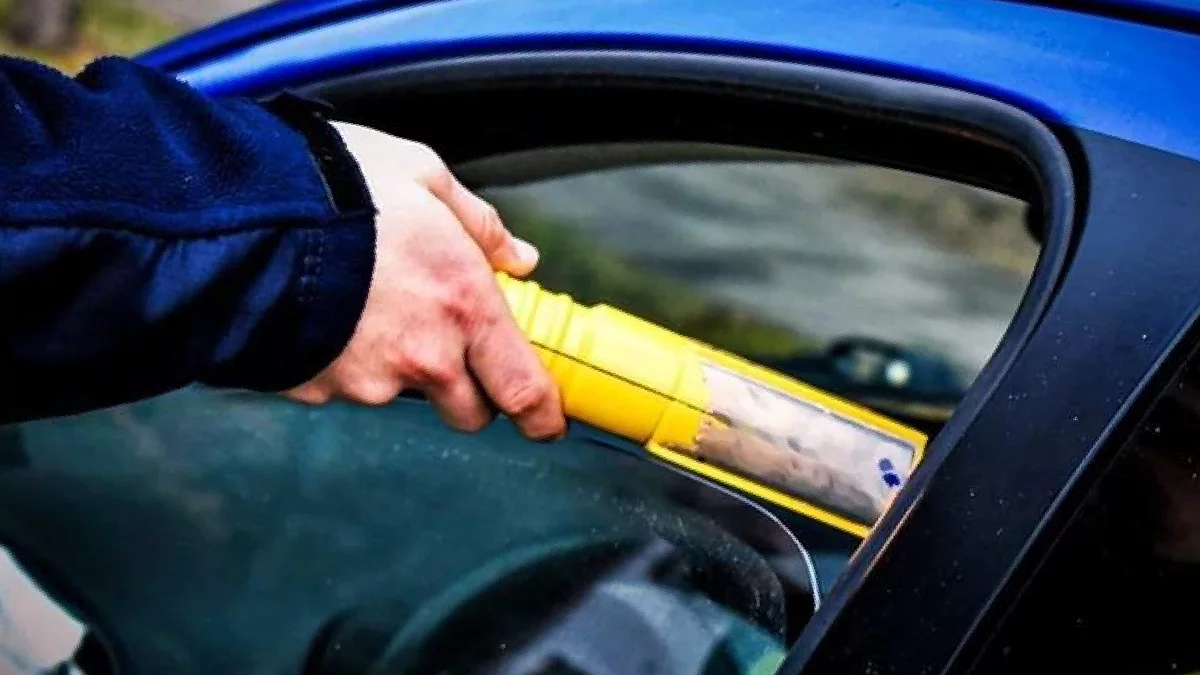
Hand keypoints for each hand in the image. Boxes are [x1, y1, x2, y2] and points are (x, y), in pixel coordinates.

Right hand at [284, 122, 566, 440]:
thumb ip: (479, 223)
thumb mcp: (422, 175)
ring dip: (396, 365)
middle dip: (467, 390)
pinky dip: (342, 359)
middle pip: (468, 412)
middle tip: (446, 345)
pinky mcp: (314, 390)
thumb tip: (519, 258)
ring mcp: (366, 382)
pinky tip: (324, 311)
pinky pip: (343, 384)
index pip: (524, 391)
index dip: (544, 417)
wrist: (233, 212)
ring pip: (400, 394)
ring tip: (364, 302)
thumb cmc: (335, 186)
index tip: (549, 423)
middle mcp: (423, 357)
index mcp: (465, 306)